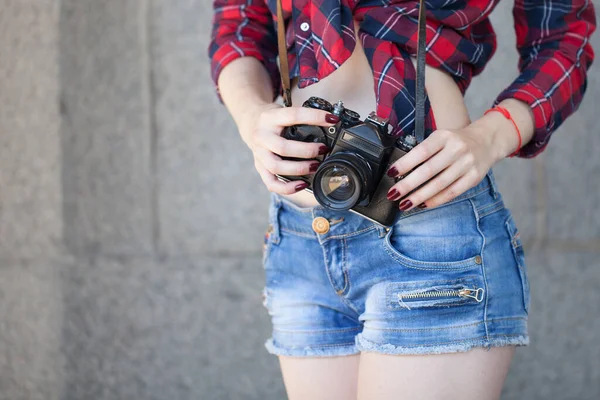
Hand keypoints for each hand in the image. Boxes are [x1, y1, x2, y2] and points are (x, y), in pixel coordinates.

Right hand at [239, 102, 339, 194]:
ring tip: (315, 166)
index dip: (315, 117)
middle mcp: (261, 136)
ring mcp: (259, 153)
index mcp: (270, 117)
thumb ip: (300, 118)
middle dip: (307, 151)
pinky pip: (271, 183)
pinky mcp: (260, 167)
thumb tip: (331, 123)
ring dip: (299, 169)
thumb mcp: (283, 111)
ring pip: (276, 166)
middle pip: (283, 148)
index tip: (332, 120)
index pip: (293, 115)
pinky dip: (287, 187)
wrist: (250, 122)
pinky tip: (302, 184)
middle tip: (323, 149)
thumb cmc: (273, 119)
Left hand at [385, 123, 503, 210]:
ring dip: (419, 196)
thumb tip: (400, 171)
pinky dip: (435, 200)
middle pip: (428, 170)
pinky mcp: (473, 178)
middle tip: (393, 194)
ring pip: (439, 184)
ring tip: (404, 203)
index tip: (391, 173)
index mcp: (444, 137)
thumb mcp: (440, 138)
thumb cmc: (456, 141)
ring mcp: (467, 164)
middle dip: (408, 184)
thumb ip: (424, 151)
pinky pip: (452, 192)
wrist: (486, 141)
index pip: (421, 151)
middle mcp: (456, 149)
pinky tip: (423, 204)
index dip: (405, 164)